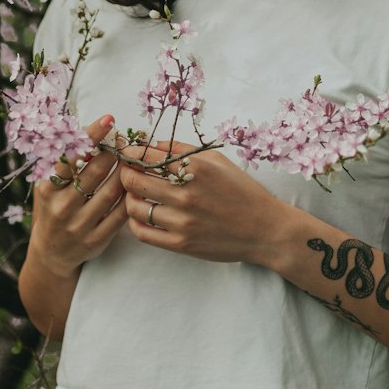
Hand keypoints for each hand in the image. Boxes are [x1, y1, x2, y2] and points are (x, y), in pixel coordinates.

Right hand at [29, 114, 129, 276]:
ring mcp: (79, 226)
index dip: (90, 136)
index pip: (69, 157)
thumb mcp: (49, 186)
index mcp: (47, 189)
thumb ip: (64, 162)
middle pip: (95, 172)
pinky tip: (134, 184)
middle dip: (114, 152)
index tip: (109, 120)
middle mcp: (61, 208)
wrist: (51, 253)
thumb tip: (90, 131)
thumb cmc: (54, 208)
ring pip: (112, 192)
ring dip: (126, 171)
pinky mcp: (96, 240)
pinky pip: (120, 213)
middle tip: (125, 140)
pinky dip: (130, 195)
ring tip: (133, 159)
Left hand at [118, 139, 290, 264]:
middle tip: (127, 171)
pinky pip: (143, 233)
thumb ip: (184, 150)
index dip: (130, 151)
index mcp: (195, 169)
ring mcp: (182, 221)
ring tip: (135, 193)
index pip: (147, 156)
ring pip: (134, 207)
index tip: (125, 151)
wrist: (264, 229)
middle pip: (134, 180)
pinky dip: (134, 222)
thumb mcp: (218, 161)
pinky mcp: (180, 243)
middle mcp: (186, 194)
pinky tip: (140, 214)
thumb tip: (154, 144)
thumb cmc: (242, 191)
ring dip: (129, 197)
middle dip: (125, 172)